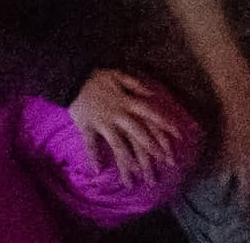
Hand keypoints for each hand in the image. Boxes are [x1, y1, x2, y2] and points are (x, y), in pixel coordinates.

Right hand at [66, 67, 188, 182]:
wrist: (72, 79)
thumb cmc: (97, 78)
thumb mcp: (120, 76)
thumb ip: (137, 85)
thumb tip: (152, 93)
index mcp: (128, 102)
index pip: (151, 114)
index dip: (165, 124)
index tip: (178, 136)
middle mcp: (118, 114)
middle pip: (138, 134)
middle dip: (151, 148)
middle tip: (163, 161)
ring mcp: (102, 122)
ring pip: (117, 144)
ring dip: (127, 159)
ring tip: (135, 173)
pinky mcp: (87, 127)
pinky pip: (90, 144)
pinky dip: (93, 156)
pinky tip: (98, 170)